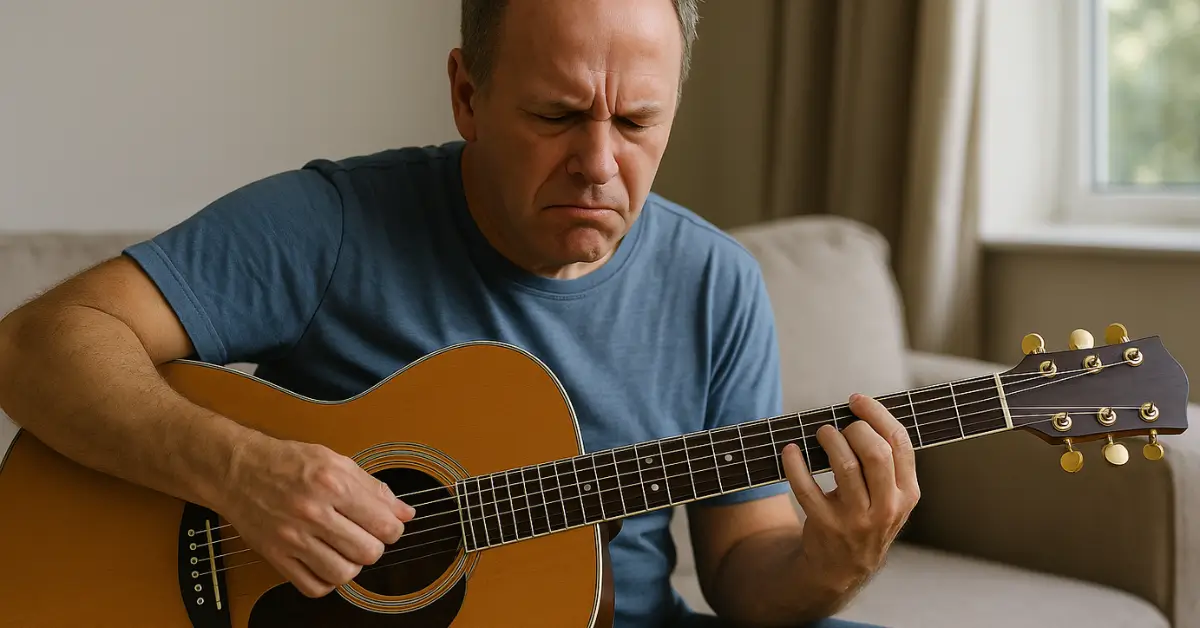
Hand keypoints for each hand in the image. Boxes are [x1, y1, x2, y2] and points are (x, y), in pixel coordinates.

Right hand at [218, 433, 415, 596]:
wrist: (238, 471)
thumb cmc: (287, 462)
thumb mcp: (336, 461)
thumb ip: (374, 488)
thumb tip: (405, 512)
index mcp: (333, 483)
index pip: (383, 524)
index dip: (393, 529)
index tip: (387, 527)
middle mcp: (313, 512)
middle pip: (367, 552)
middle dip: (375, 547)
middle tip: (366, 537)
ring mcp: (293, 537)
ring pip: (342, 573)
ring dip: (352, 565)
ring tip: (346, 551)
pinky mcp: (276, 556)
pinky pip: (312, 586)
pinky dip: (327, 582)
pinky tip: (327, 564)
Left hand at [781, 393, 918, 594]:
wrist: (842, 569)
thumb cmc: (865, 519)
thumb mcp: (890, 498)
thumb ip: (886, 463)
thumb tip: (862, 411)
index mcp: (907, 493)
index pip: (900, 443)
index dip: (877, 414)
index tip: (856, 400)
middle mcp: (887, 508)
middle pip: (876, 453)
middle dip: (855, 429)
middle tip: (840, 426)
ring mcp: (857, 520)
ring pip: (846, 467)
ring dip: (829, 440)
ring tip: (821, 434)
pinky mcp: (826, 525)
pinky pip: (807, 488)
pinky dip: (795, 465)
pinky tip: (790, 451)